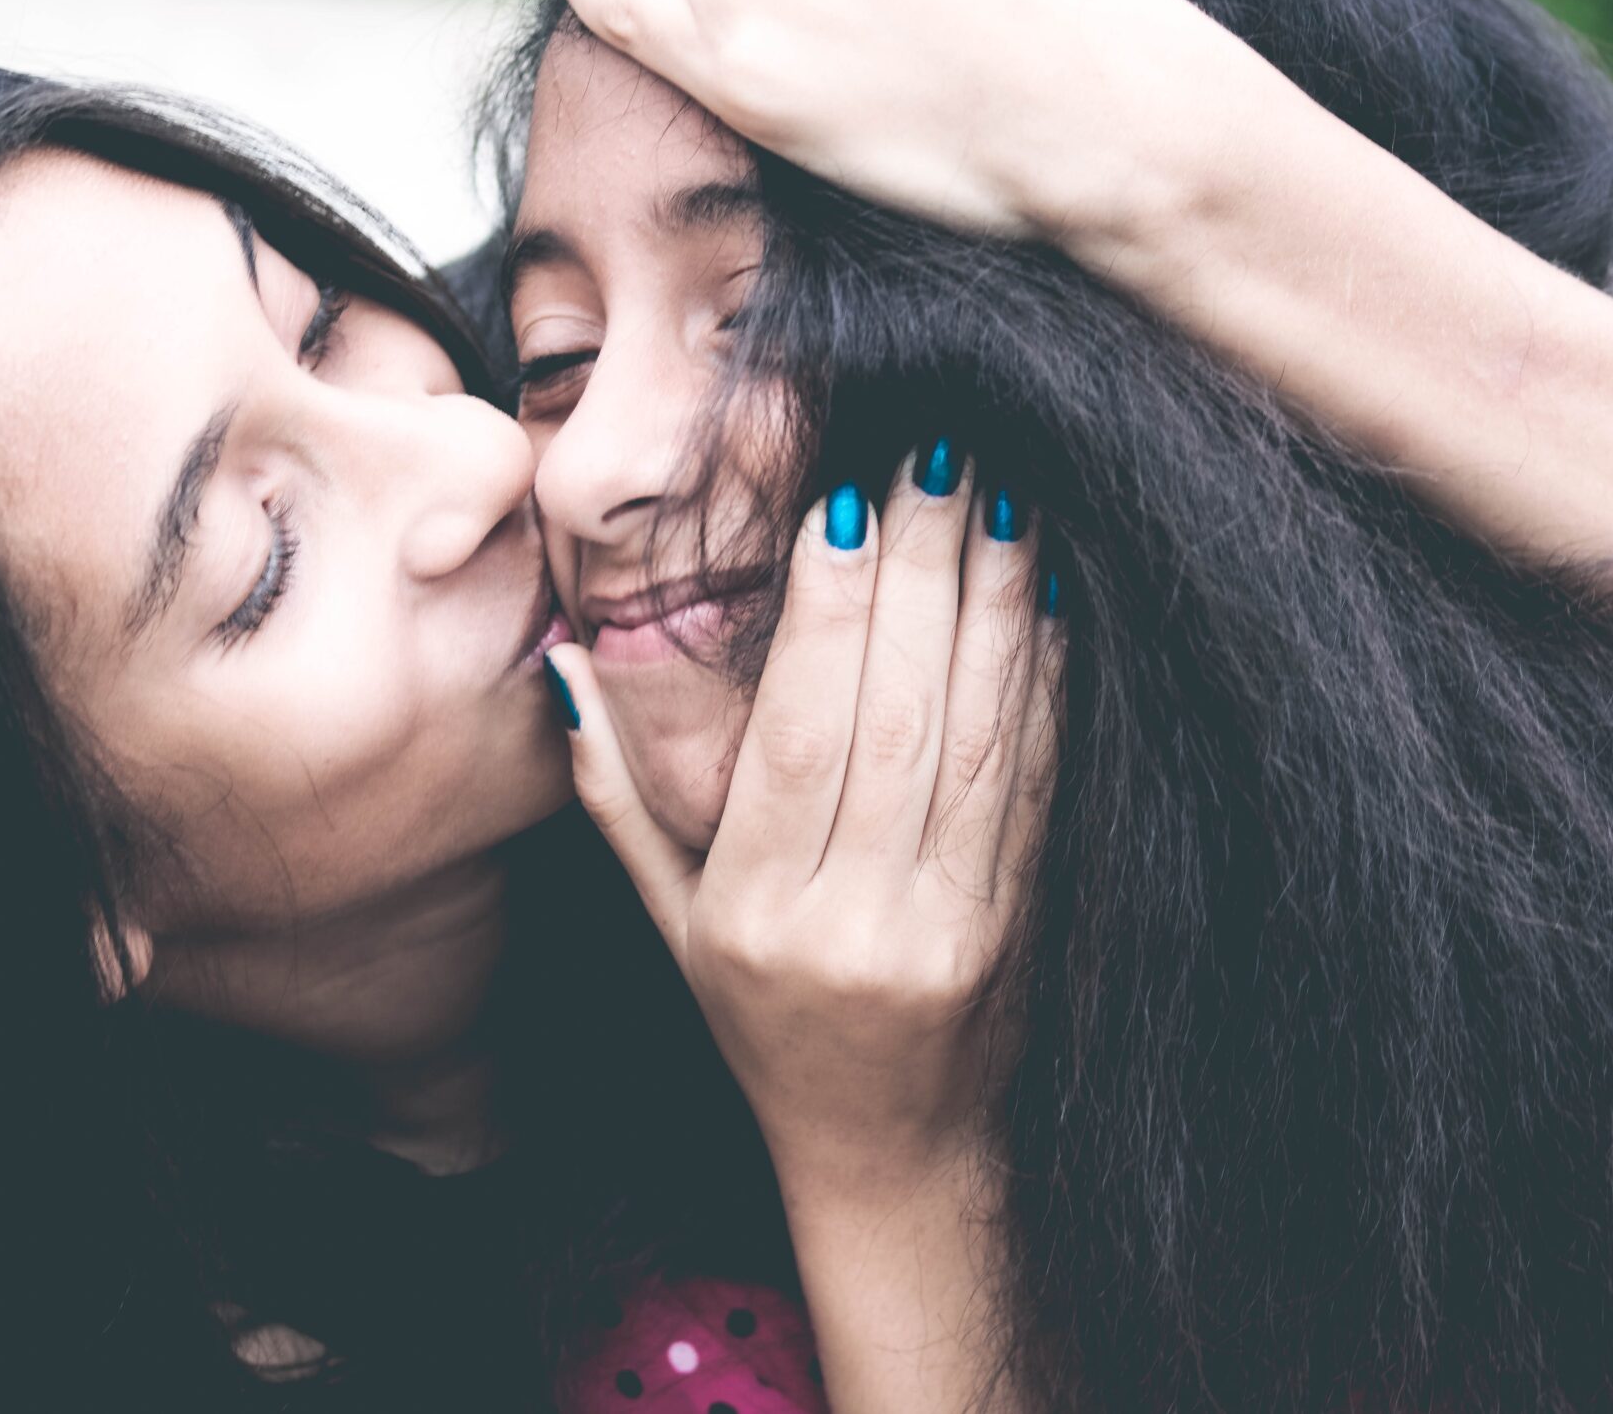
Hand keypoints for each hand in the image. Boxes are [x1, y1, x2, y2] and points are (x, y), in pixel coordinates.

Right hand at [543, 447, 1061, 1188]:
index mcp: (756, 912)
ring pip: (976, 736)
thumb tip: (567, 667)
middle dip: (921, 572)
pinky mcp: (1020, 925)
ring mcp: (949, 926)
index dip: (828, 611)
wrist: (895, 1157)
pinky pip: (1033, 783)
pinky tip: (1045, 599)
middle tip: (937, 454)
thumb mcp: (672, 930)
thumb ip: (617, 800)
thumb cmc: (764, 1029)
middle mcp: (855, 918)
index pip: (797, 732)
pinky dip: (1043, 683)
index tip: (847, 499)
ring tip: (1001, 494)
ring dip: (995, 604)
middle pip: (896, 715)